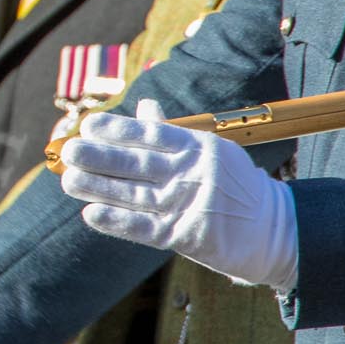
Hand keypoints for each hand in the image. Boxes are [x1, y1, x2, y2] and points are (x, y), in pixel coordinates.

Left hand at [60, 99, 297, 289]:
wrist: (276, 230)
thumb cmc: (233, 186)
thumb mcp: (209, 151)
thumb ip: (170, 133)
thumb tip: (143, 107)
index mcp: (197, 147)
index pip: (150, 134)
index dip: (117, 130)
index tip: (87, 126)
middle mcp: (193, 173)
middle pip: (138, 163)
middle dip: (99, 157)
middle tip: (68, 152)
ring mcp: (191, 204)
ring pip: (136, 194)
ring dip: (98, 188)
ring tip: (68, 181)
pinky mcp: (189, 235)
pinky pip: (146, 228)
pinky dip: (117, 222)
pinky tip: (91, 213)